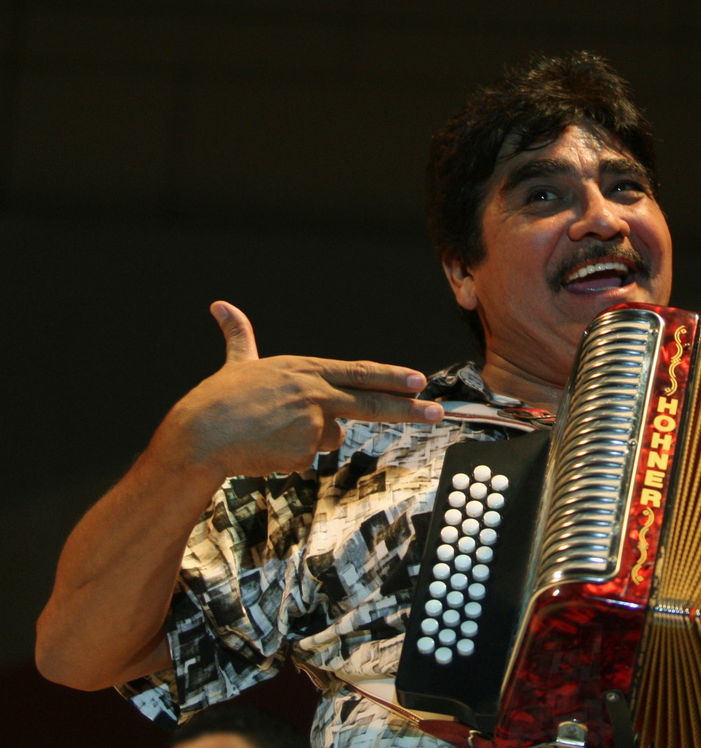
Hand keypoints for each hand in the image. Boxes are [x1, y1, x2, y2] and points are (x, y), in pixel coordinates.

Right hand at [156, 301, 444, 480]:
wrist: (198, 435)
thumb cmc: (217, 400)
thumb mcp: (237, 363)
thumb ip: (239, 337)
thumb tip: (220, 306)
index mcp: (305, 370)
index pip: (359, 371)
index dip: (391, 376)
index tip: (419, 380)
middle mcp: (314, 392)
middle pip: (370, 402)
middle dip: (409, 409)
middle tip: (437, 412)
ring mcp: (311, 422)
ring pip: (330, 437)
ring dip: (306, 439)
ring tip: (272, 432)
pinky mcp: (304, 450)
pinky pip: (309, 458)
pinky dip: (292, 457)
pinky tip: (268, 449)